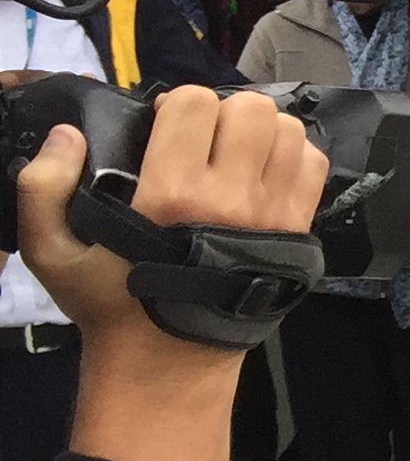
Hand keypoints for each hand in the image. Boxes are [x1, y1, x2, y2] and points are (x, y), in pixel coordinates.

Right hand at [15, 89, 332, 342]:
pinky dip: (294, 157)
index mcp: (171, 193)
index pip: (193, 104)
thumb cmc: (109, 301)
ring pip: (289, 131)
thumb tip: (67, 134)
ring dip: (262, 131)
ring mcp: (273, 212)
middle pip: (252, 109)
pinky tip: (264, 172)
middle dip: (223, 112)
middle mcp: (231, 197)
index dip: (176, 105)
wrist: (168, 356)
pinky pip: (315, 165)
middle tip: (203, 137)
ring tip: (235, 153)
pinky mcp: (299, 229)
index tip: (163, 127)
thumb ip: (43, 187)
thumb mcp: (51, 250)